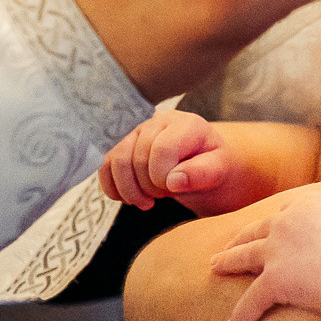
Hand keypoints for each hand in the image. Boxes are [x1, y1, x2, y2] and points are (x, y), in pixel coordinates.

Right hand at [99, 109, 229, 210]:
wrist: (200, 160)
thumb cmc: (209, 164)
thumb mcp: (217, 170)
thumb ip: (201, 174)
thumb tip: (174, 181)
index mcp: (186, 123)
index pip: (163, 150)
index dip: (163, 178)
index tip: (173, 188)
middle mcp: (158, 119)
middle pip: (136, 157)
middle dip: (148, 187)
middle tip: (163, 196)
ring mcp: (136, 128)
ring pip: (115, 160)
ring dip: (128, 190)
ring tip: (146, 201)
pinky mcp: (120, 141)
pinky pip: (104, 165)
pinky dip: (112, 188)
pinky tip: (129, 198)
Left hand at [212, 189, 320, 320]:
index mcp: (310, 203)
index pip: (285, 211)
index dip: (277, 222)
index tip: (271, 227)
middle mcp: (288, 222)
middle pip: (258, 228)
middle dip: (243, 236)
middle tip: (230, 243)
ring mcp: (277, 249)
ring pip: (245, 256)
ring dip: (228, 261)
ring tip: (215, 266)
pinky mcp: (274, 279)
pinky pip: (252, 300)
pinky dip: (242, 314)